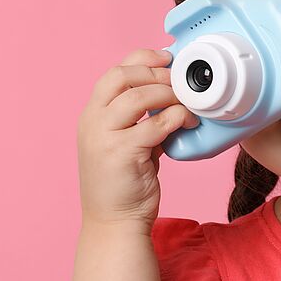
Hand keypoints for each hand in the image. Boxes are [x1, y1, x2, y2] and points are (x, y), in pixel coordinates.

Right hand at [76, 48, 199, 229]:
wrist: (114, 222)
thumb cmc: (126, 183)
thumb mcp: (128, 141)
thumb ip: (142, 117)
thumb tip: (173, 92)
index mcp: (92, 114)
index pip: (114, 71)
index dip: (143, 59)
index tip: (168, 59)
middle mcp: (92, 121)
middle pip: (122, 76)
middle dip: (156, 73)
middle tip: (181, 81)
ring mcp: (102, 137)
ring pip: (137, 96)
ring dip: (169, 94)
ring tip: (187, 102)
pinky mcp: (120, 153)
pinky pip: (154, 124)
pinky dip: (176, 117)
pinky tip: (188, 122)